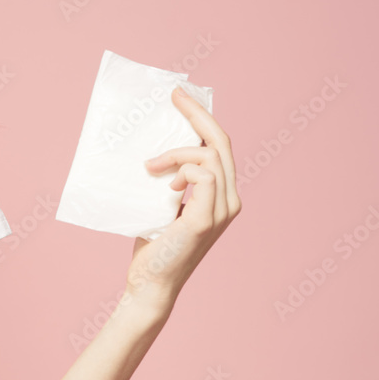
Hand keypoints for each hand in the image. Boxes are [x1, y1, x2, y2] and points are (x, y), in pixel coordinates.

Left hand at [123, 85, 241, 311]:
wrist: (149, 284)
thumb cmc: (153, 248)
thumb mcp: (163, 205)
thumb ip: (171, 182)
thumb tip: (154, 153)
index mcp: (222, 195)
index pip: (220, 147)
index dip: (203, 119)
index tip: (180, 98)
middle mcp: (229, 201)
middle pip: (222, 142)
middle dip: (198, 114)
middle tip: (174, 96)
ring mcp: (221, 211)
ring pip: (211, 156)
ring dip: (178, 152)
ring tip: (151, 167)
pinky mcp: (205, 220)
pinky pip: (203, 176)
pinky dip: (182, 170)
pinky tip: (165, 185)